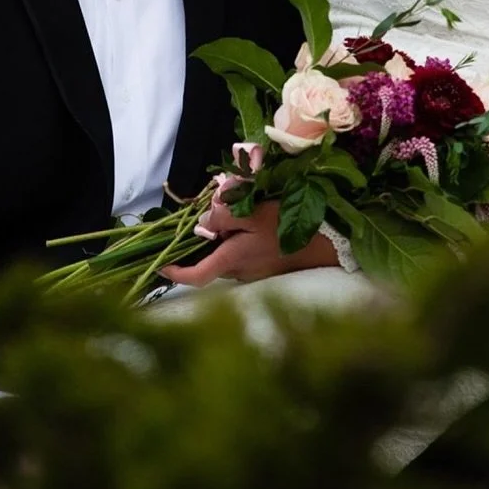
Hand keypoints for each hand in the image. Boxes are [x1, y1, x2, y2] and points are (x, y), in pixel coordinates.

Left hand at [159, 195, 337, 286]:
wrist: (328, 242)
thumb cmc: (290, 225)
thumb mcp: (254, 212)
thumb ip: (224, 216)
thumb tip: (202, 223)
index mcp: (233, 259)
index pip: (197, 276)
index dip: (175, 273)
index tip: (161, 265)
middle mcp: (241, 273)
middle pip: (210, 263)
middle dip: (202, 246)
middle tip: (205, 221)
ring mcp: (255, 274)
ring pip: (227, 259)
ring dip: (223, 242)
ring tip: (233, 216)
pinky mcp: (266, 270)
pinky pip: (243, 259)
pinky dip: (239, 245)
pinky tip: (250, 226)